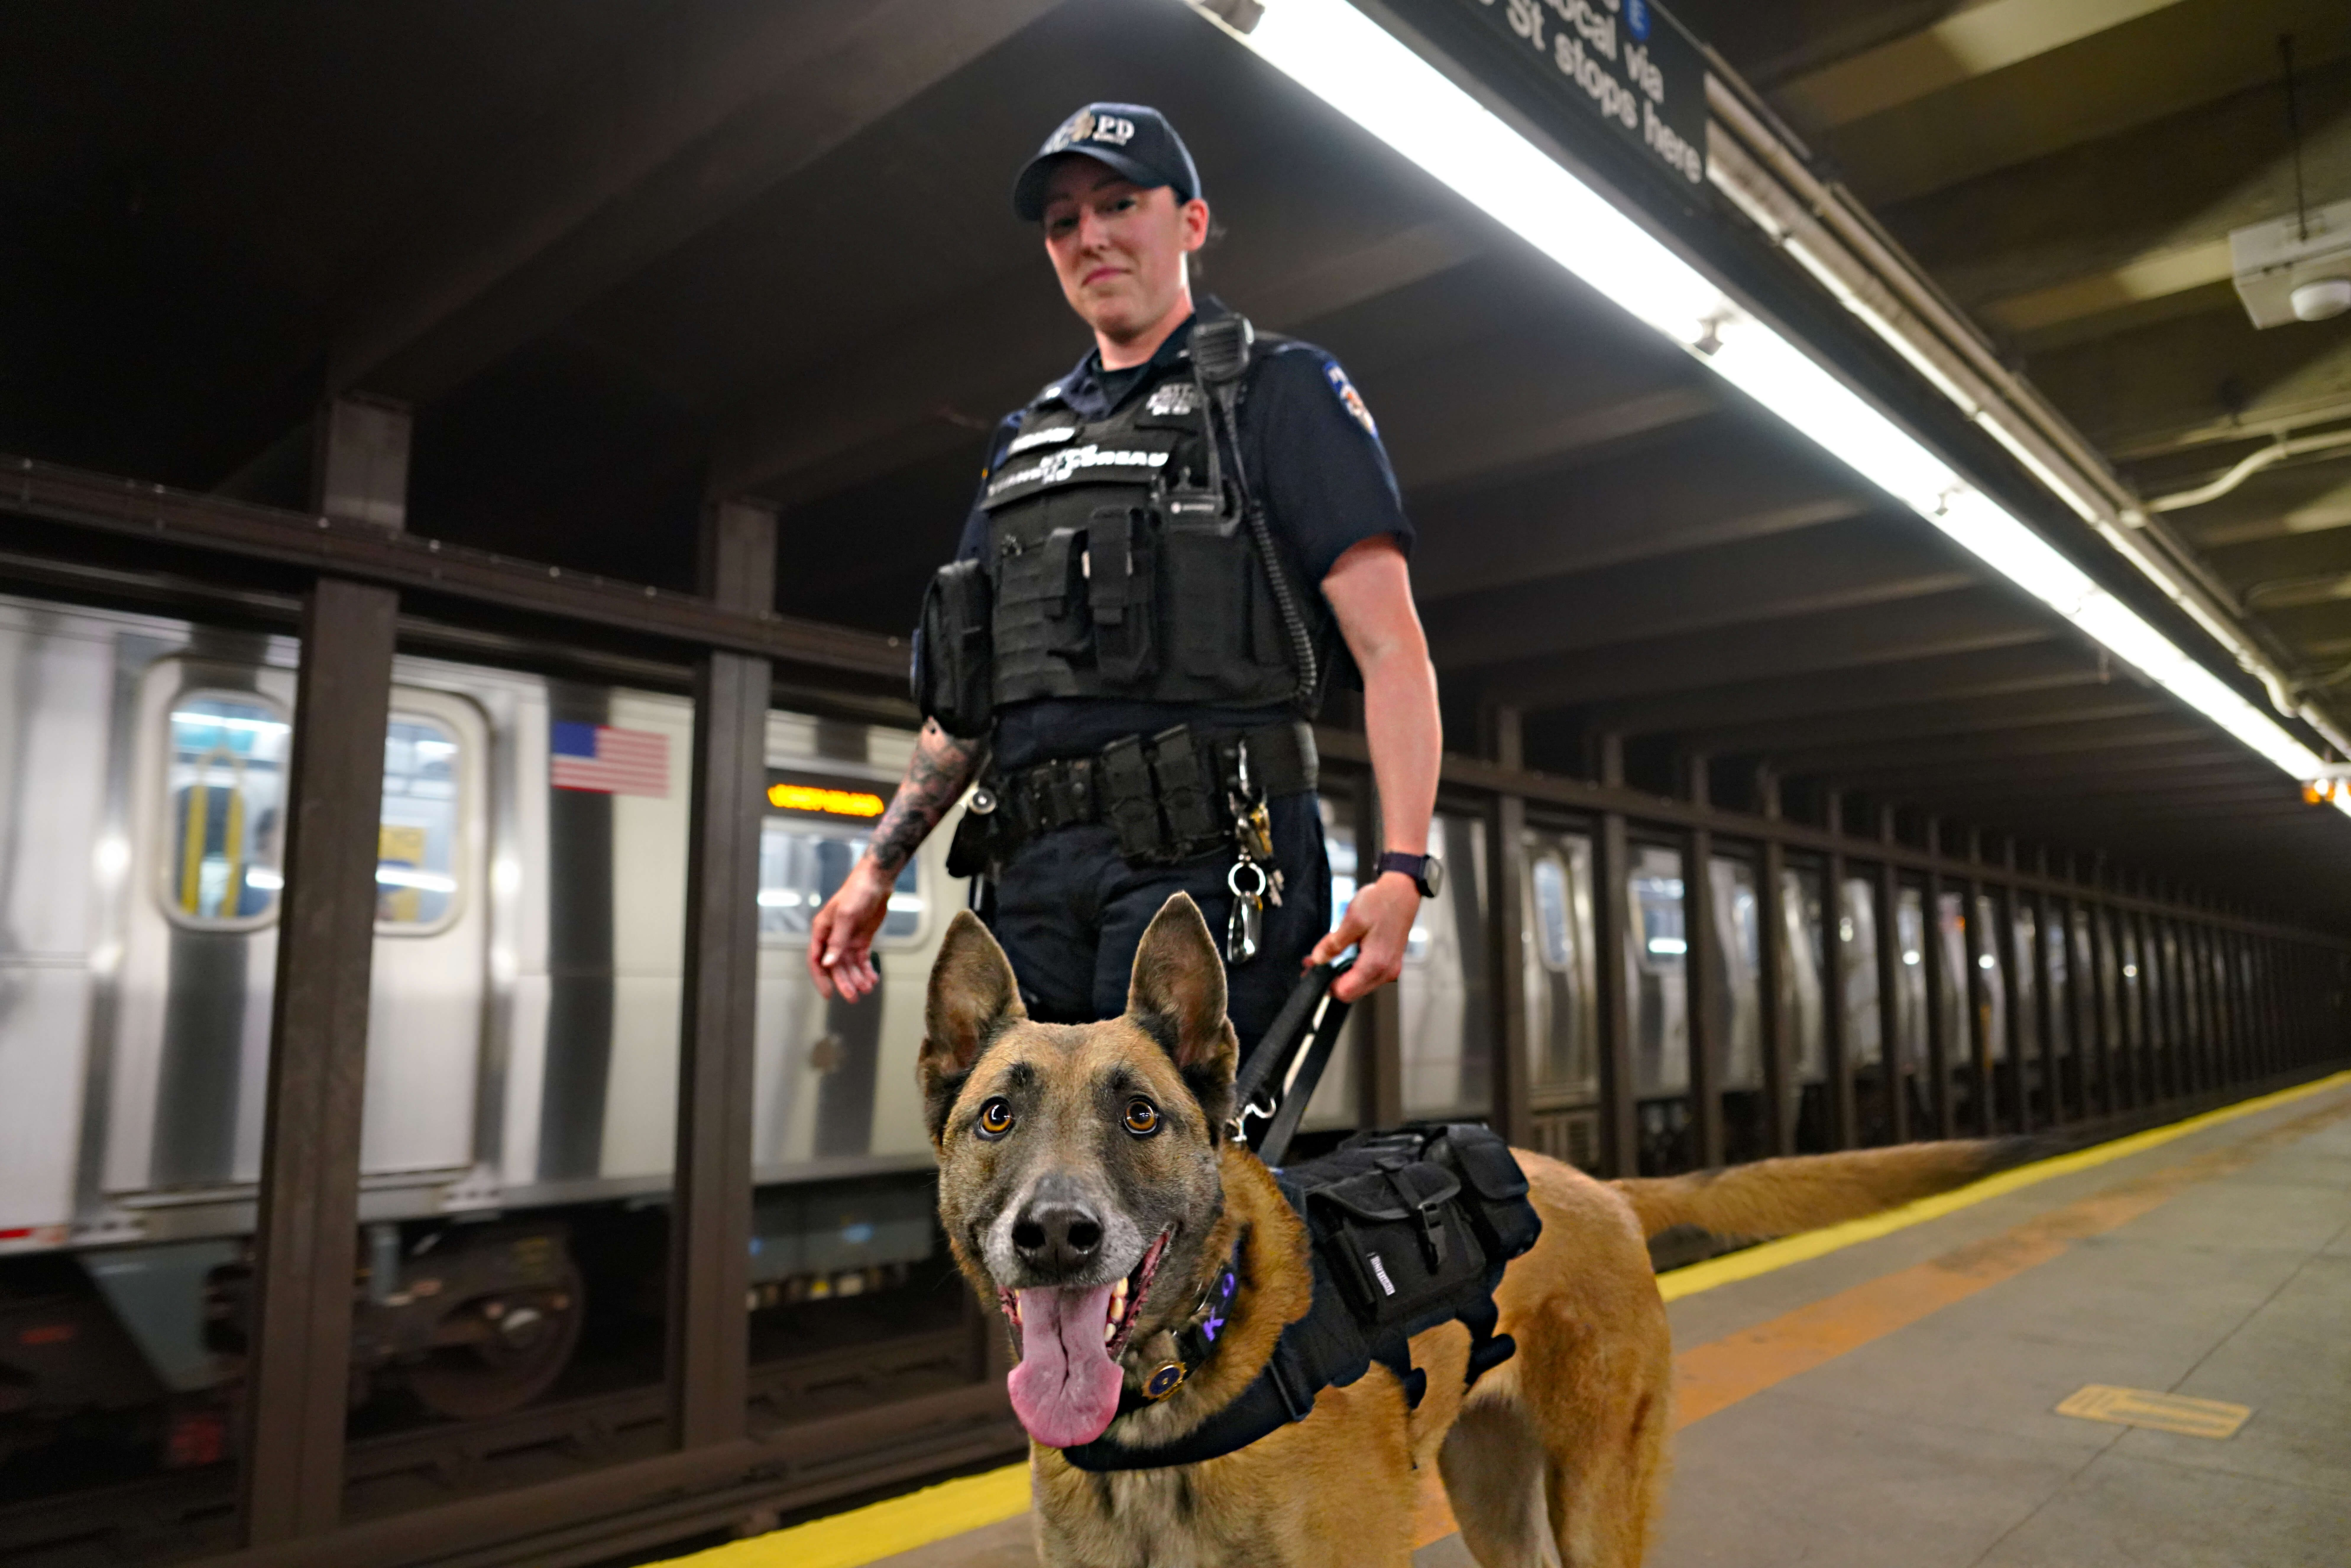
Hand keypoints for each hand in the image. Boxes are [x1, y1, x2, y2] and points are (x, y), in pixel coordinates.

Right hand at [808, 858, 894, 1000]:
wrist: (877, 881)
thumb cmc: (857, 893)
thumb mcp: (847, 916)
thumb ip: (837, 941)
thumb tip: (827, 964)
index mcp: (822, 930)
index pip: (816, 960)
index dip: (821, 978)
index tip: (829, 994)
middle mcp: (832, 937)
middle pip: (834, 966)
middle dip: (844, 982)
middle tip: (853, 998)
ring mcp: (847, 939)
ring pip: (849, 966)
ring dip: (857, 978)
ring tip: (867, 988)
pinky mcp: (861, 940)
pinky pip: (861, 960)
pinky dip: (866, 970)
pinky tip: (872, 979)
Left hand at [1307, 870, 1419, 1001]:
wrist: (1402, 892)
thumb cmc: (1380, 903)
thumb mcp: (1351, 921)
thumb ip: (1333, 944)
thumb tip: (1317, 960)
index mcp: (1375, 964)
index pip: (1345, 992)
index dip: (1326, 985)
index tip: (1313, 970)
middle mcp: (1385, 972)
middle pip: (1352, 992)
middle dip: (1332, 981)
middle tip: (1316, 963)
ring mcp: (1390, 969)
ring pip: (1360, 985)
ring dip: (1343, 975)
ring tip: (1328, 956)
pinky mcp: (1390, 963)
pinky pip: (1368, 976)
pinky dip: (1354, 969)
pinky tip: (1345, 954)